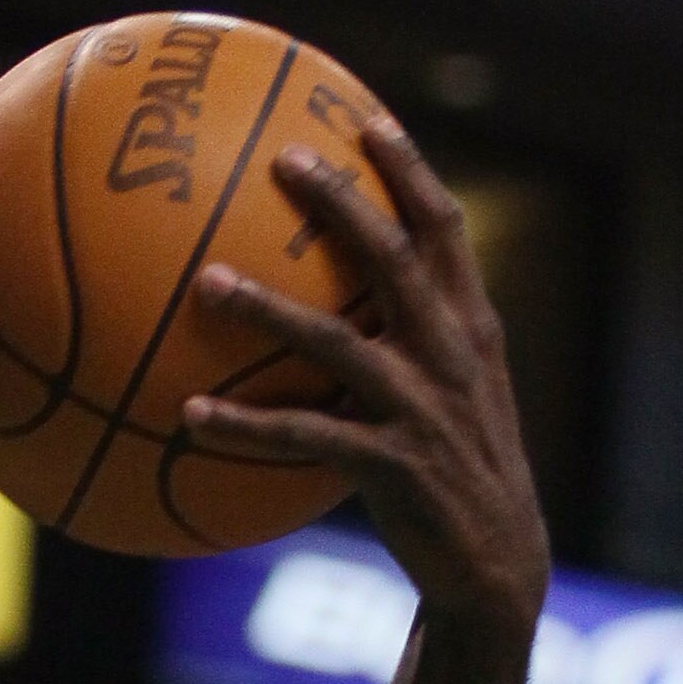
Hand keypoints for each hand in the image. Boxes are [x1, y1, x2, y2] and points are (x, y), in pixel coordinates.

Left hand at [184, 119, 550, 639]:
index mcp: (469, 328)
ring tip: (205, 285)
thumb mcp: (449, 400)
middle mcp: (451, 354)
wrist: (493, 565)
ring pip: (336, 342)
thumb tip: (331, 316)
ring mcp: (422, 407)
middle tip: (284, 157)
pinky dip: (244, 426)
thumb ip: (408, 348)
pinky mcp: (392, 465)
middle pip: (394, 257)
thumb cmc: (453, 479)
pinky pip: (304, 436)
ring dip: (267, 309)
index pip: (444, 228)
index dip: (408, 169)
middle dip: (342, 202)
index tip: (365, 118)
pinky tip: (189, 415)